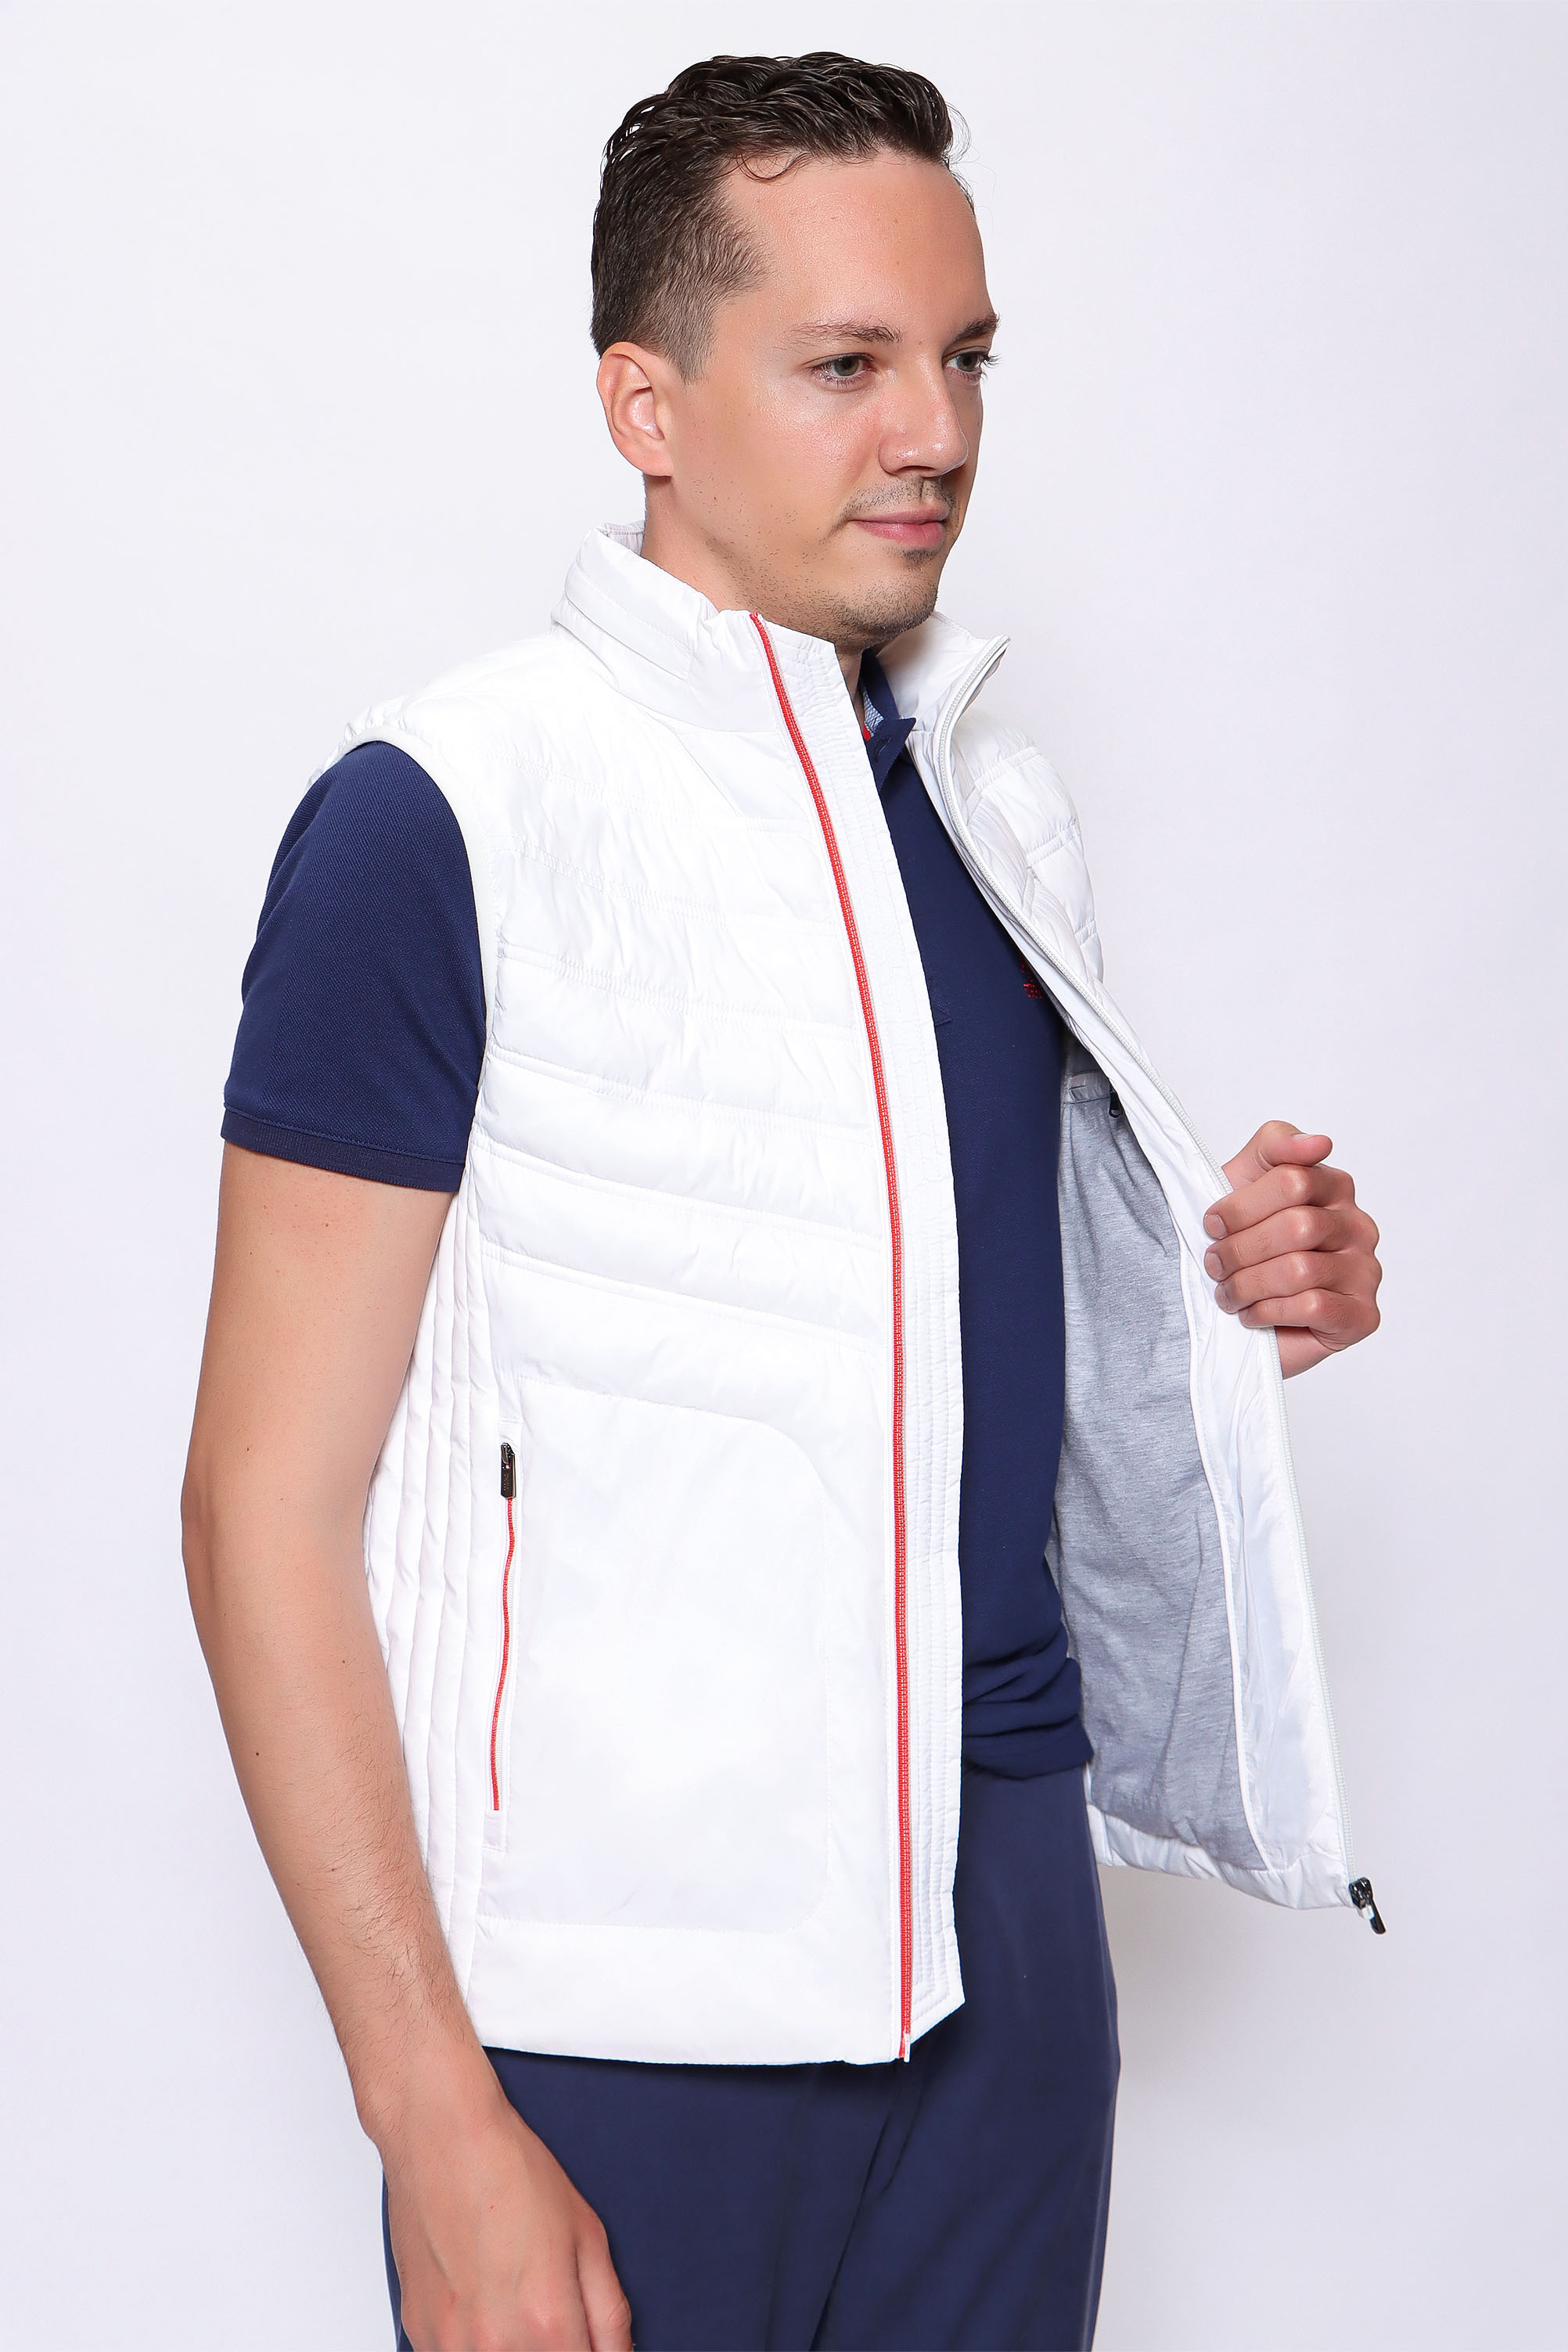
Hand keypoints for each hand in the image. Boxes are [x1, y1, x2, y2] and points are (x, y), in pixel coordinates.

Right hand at [384, 2069, 631, 2351]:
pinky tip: (481, 2294)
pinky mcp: (417, 2332)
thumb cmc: (511, 2170)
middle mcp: (493, 2344)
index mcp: (547, 2322)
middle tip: (550, 2307)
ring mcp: (449, 2343)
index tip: (583, 2335)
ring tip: (513, 2296)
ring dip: (512, 2344)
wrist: (443, 2136)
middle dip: (553, 2345)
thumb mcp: (588, 2235)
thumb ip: (610, 2314)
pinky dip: (475, 2337)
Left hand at [1203, 1123, 1381, 1377]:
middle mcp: (1358, 1226)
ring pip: (1301, 1269)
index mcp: (1335, 1187)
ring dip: (1249, 1284)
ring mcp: (1366, 1272)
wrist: (1237, 1309)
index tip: (1213, 1223)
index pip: (1293, 1180)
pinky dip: (1269, 1311)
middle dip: (1242, 1249)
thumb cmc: (1242, 1241)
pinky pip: (1313, 1306)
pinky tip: (1253, 1314)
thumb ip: (1276, 1145)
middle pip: (1298, 1226)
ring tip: (1228, 1294)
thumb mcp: (1244, 1178)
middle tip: (1215, 1264)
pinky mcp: (1362, 1315)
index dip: (1241, 1205)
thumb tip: (1319, 1142)